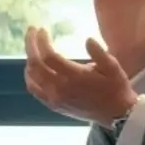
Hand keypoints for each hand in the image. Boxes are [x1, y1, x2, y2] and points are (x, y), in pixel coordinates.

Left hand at [23, 28, 140, 125]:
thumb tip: (88, 40)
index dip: (42, 42)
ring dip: (29, 59)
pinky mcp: (53, 105)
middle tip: (31, 31)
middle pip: (35, 64)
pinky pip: (34, 89)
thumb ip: (100, 53)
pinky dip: (29, 76)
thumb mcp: (113, 68)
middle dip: (30, 45)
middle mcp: (60, 88)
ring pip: (31, 76)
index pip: (49, 57)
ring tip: (33, 46)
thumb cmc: (115, 88)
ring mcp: (54, 98)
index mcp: (75, 77)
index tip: (42, 30)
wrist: (115, 114)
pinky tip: (33, 67)